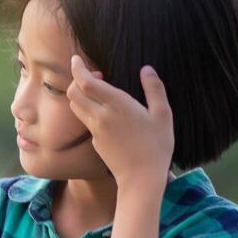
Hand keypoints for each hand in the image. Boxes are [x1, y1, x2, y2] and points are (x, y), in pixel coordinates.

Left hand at [67, 54, 173, 189]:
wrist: (141, 178)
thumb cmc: (157, 145)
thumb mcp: (163, 115)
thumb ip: (154, 89)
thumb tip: (147, 69)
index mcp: (117, 105)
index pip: (86, 83)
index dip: (77, 69)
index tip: (75, 59)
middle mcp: (100, 116)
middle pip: (74, 93)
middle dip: (77, 80)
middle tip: (95, 76)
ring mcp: (95, 130)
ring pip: (75, 107)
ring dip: (80, 95)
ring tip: (99, 91)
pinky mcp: (94, 141)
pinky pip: (85, 120)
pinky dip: (87, 109)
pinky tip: (104, 111)